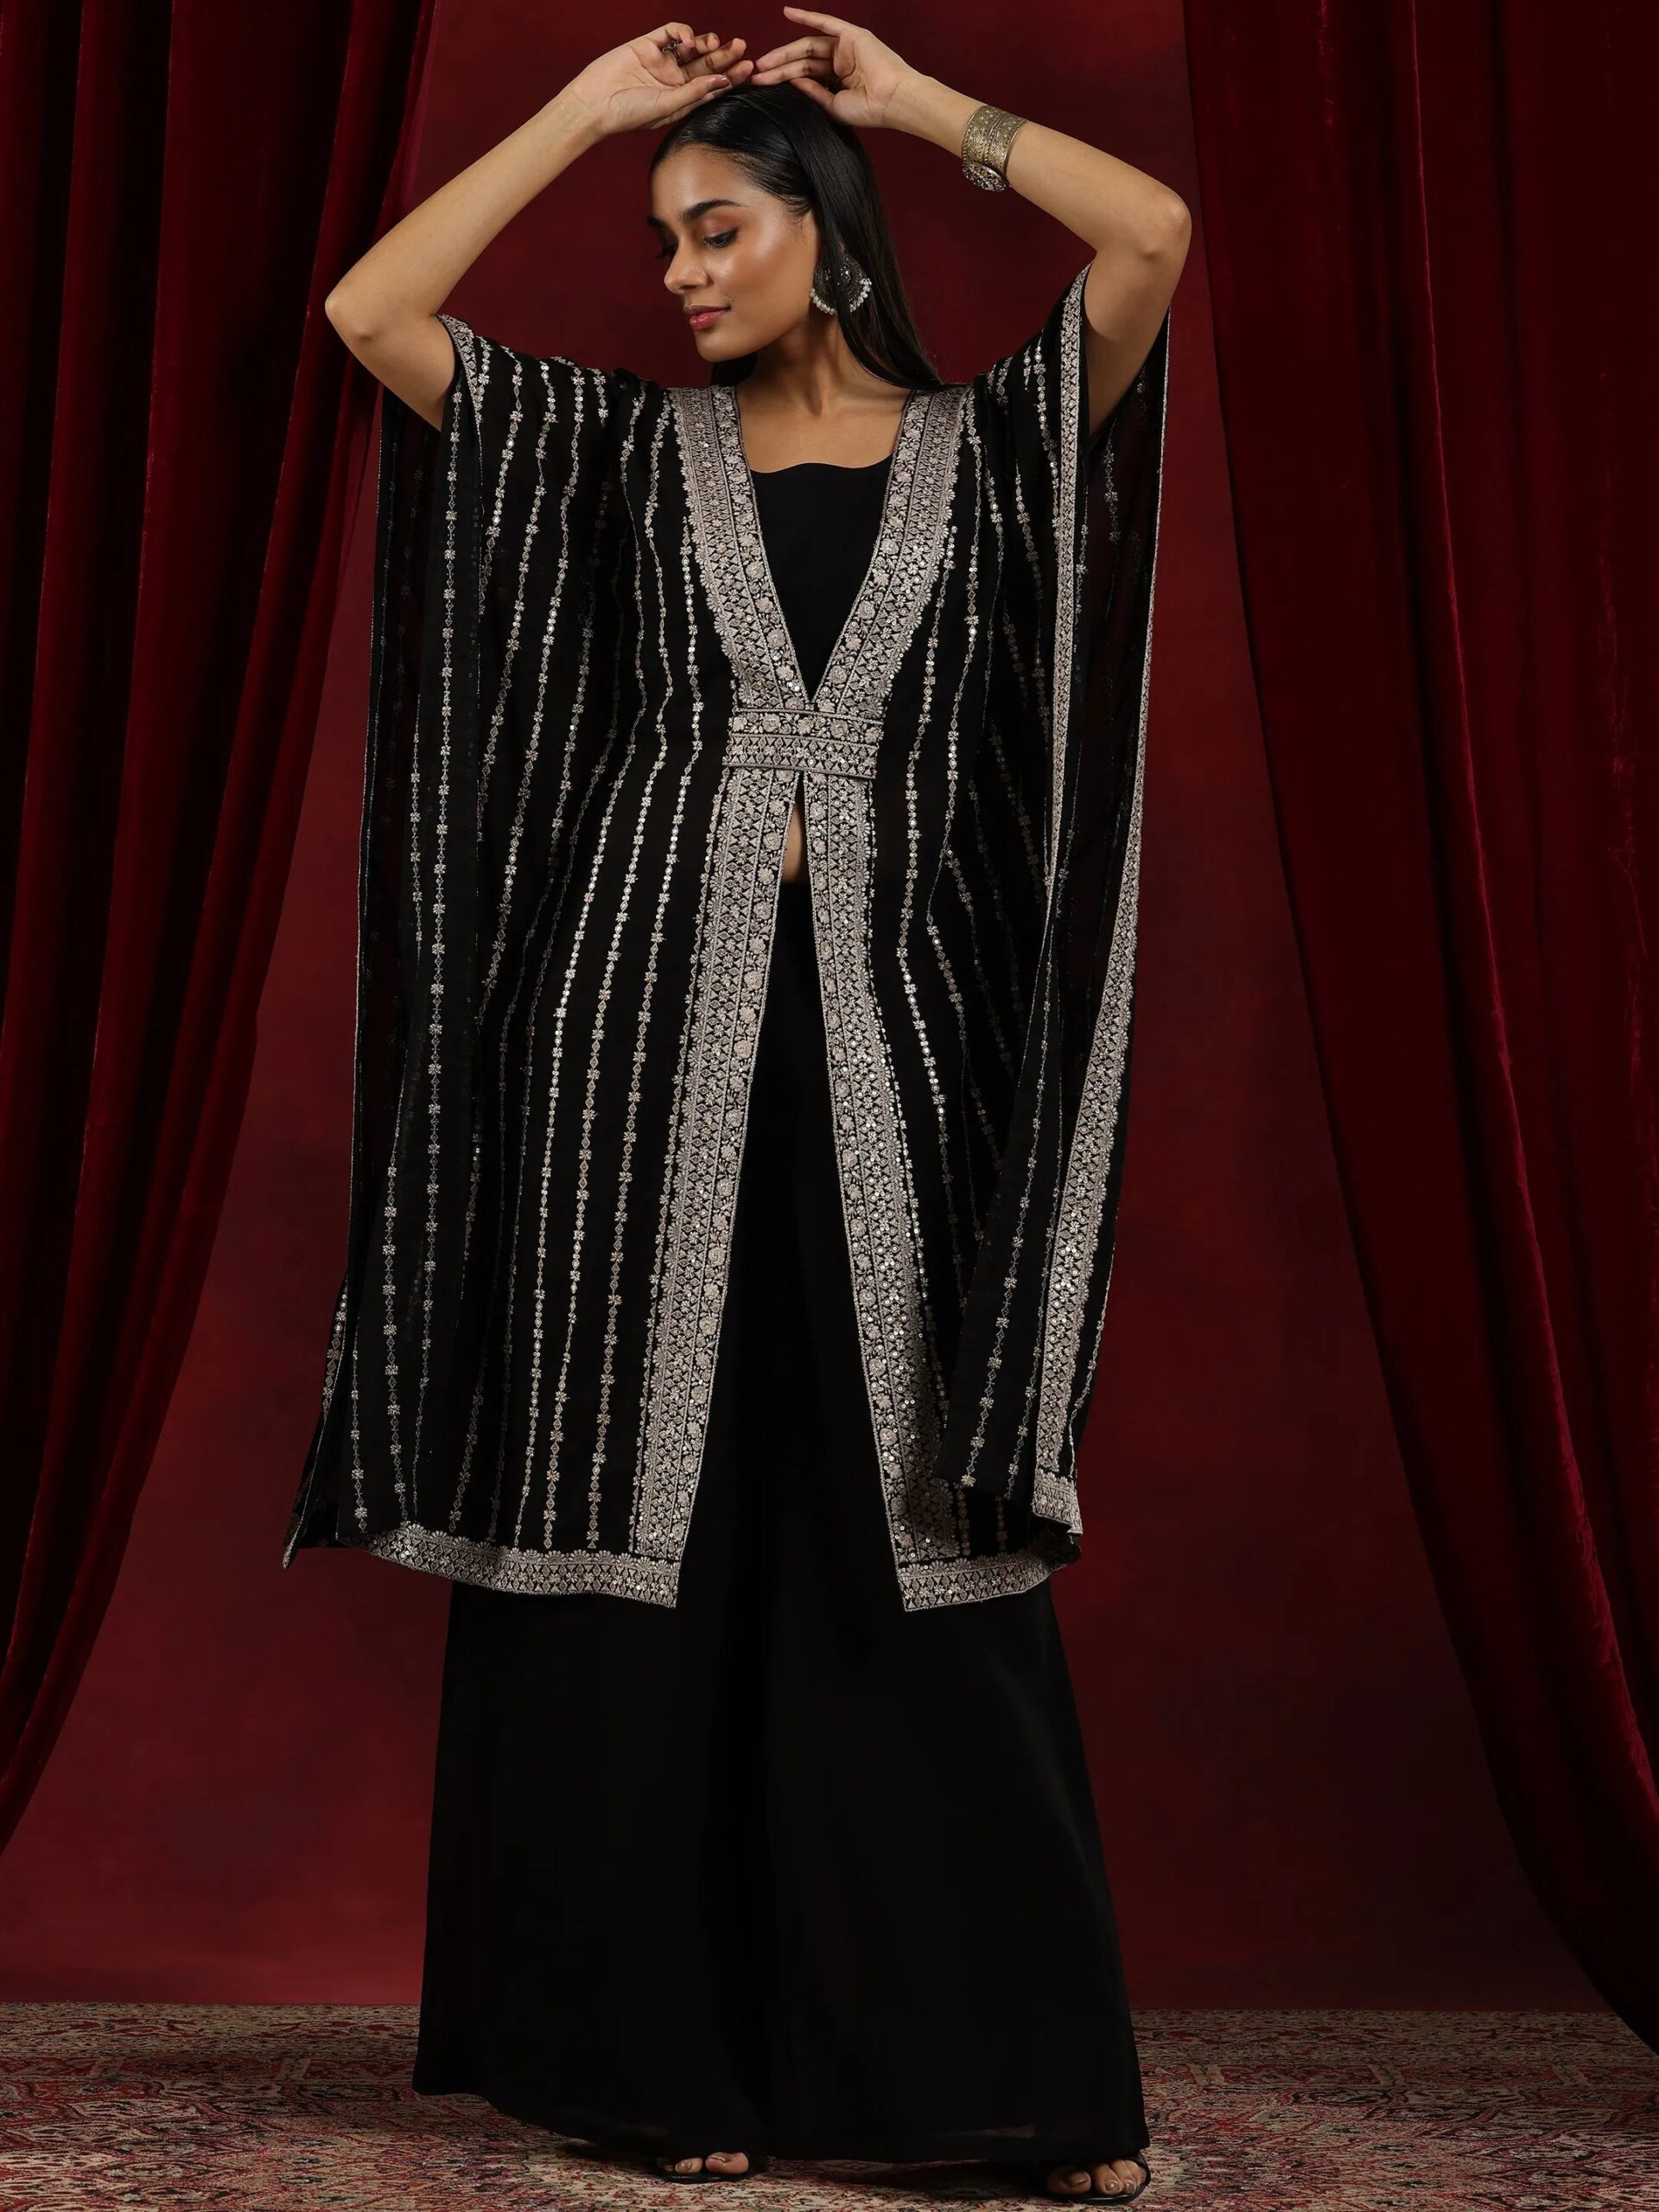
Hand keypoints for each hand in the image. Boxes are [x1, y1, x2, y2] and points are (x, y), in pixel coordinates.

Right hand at [566, 24, 753, 136]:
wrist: (596, 103)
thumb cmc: (630, 114)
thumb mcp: (667, 107)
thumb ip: (694, 93)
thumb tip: (721, 81)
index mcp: (682, 100)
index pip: (713, 86)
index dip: (731, 77)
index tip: (747, 69)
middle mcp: (675, 80)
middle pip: (707, 65)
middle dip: (726, 56)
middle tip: (742, 47)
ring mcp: (662, 62)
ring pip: (693, 48)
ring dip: (708, 43)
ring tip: (717, 42)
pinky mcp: (648, 45)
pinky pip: (671, 33)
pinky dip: (684, 32)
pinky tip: (690, 39)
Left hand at [746, 7, 917, 127]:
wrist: (893, 101)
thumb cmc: (869, 110)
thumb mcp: (833, 106)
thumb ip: (813, 93)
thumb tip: (792, 81)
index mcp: (838, 82)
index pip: (806, 77)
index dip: (783, 80)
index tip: (762, 85)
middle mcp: (841, 63)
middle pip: (802, 62)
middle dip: (778, 67)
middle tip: (756, 74)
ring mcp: (846, 48)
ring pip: (808, 47)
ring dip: (784, 53)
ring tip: (763, 63)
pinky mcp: (852, 36)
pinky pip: (825, 22)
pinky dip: (807, 17)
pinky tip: (787, 13)